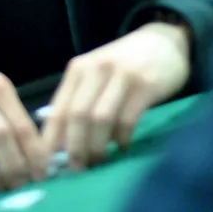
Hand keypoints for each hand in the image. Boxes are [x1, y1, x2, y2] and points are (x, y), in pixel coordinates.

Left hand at [42, 23, 189, 169]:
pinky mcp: (146, 84)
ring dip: (98, 147)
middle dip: (75, 148)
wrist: (164, 41)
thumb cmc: (124, 63)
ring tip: (99, 162)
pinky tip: (122, 147)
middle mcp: (97, 69)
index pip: (58, 109)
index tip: (48, 166)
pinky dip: (122, 139)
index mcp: (79, 69)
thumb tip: (60, 144)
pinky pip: (128, 119)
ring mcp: (122, 75)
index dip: (50, 141)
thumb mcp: (95, 73)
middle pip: (78, 116)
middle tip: (77, 170)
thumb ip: (78, 100)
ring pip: (101, 119)